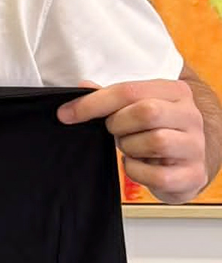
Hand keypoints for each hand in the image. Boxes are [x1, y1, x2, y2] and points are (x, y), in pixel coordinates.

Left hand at [57, 79, 207, 203]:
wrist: (185, 162)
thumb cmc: (155, 129)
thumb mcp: (134, 107)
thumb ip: (108, 97)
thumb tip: (82, 87)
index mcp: (175, 91)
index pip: (129, 90)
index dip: (93, 103)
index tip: (67, 114)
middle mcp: (191, 116)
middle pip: (147, 112)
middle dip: (118, 124)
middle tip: (114, 131)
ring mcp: (196, 146)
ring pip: (155, 142)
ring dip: (130, 147)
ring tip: (130, 147)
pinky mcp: (194, 175)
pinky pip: (158, 175)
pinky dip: (137, 172)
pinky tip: (137, 164)